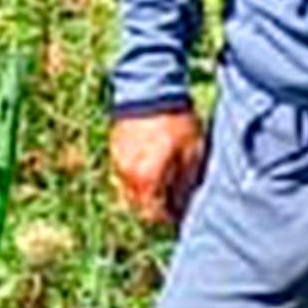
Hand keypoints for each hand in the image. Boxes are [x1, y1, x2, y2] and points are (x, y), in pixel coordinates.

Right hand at [108, 106, 206, 228]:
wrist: (151, 88)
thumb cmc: (176, 122)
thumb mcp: (192, 153)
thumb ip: (186, 184)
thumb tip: (185, 206)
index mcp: (148, 181)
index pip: (154, 216)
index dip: (168, 218)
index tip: (180, 214)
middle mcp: (128, 177)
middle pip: (139, 207)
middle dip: (155, 208)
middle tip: (172, 202)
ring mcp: (118, 163)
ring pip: (129, 192)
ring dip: (144, 194)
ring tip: (162, 184)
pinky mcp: (114, 150)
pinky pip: (124, 175)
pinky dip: (136, 178)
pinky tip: (150, 168)